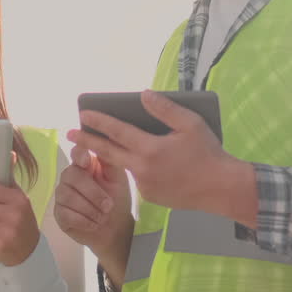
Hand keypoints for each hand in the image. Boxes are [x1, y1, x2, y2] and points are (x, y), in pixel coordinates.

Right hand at [54, 144, 133, 274]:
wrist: (115, 228)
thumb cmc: (117, 199)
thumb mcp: (118, 179)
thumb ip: (109, 161)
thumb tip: (102, 143)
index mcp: (85, 164)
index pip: (76, 153)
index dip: (79, 155)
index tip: (87, 162)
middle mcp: (70, 176)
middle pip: (72, 176)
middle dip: (93, 192)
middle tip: (108, 206)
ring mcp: (62, 194)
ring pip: (69, 196)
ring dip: (90, 209)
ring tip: (103, 217)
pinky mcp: (59, 213)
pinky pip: (66, 214)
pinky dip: (84, 221)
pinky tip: (94, 224)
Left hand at [68, 90, 255, 221]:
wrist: (221, 189)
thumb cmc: (208, 153)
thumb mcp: (191, 124)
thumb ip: (165, 109)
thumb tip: (144, 95)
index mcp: (150, 149)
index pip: (117, 132)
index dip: (98, 121)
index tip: (83, 114)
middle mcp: (142, 169)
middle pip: (108, 152)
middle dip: (87, 141)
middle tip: (69, 134)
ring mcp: (144, 185)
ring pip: (125, 165)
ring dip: (115, 154)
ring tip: (107, 142)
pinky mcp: (150, 196)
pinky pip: (139, 178)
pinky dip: (138, 167)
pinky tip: (146, 162)